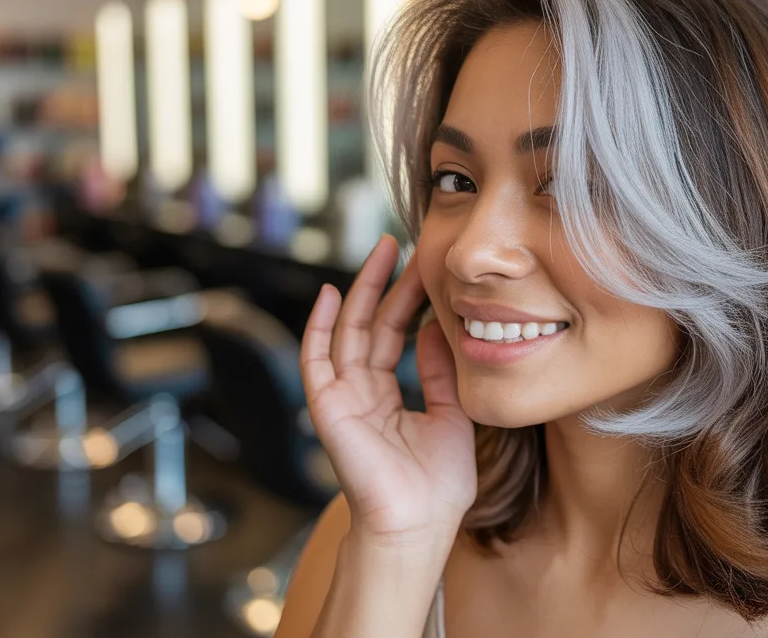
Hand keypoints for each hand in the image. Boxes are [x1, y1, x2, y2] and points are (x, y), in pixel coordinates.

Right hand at [301, 236, 475, 551]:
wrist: (419, 525)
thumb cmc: (438, 485)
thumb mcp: (452, 415)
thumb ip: (440, 373)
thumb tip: (437, 328)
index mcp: (388, 396)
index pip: (396, 335)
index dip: (410, 299)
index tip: (426, 267)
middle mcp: (361, 392)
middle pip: (371, 325)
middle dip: (387, 283)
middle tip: (403, 243)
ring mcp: (342, 399)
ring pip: (348, 331)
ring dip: (363, 290)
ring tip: (383, 252)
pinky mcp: (328, 408)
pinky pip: (316, 360)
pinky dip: (317, 326)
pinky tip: (328, 294)